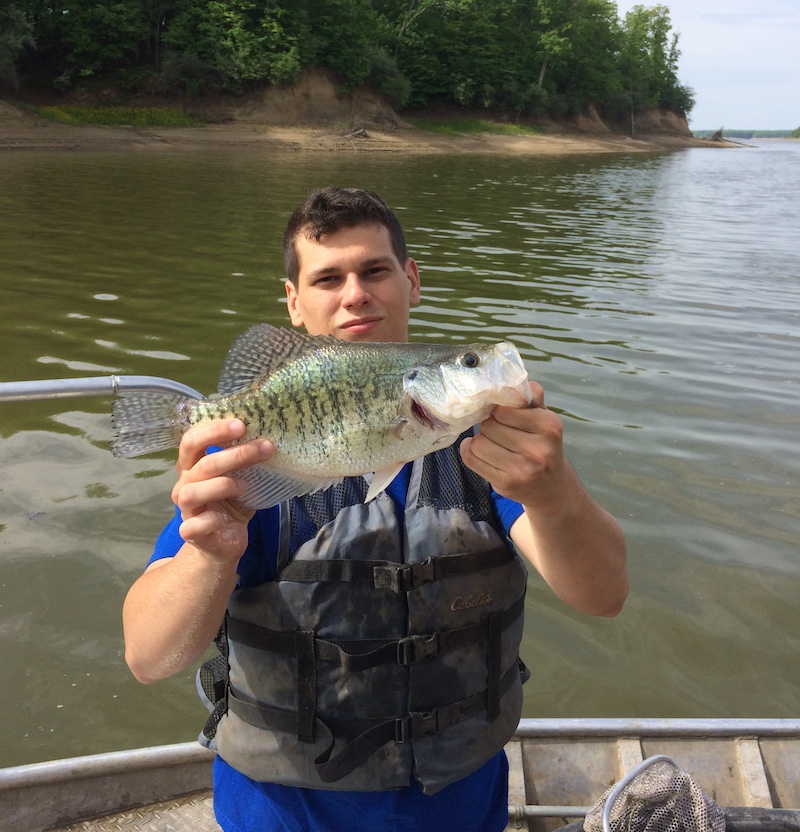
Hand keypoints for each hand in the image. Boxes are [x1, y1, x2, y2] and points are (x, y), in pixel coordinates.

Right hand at [172, 418, 274, 562]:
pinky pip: (195, 525)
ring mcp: (186, 509)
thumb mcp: (239, 477)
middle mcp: (185, 484)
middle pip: (203, 464)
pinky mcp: (191, 533)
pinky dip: (212, 520)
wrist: (224, 542)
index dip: (214, 431)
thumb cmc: (231, 503)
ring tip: (245, 485)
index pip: (192, 440)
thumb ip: (244, 461)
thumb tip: (268, 438)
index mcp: (193, 466)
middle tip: (265, 447)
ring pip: (193, 492)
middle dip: (235, 454)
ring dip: (223, 485)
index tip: (241, 424)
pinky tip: (225, 518)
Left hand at [459, 382, 567, 514]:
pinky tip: (477, 450)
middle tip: (497, 431)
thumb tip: (511, 382)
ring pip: (478, 443)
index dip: (498, 410)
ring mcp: (522, 470)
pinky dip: (469, 451)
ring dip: (479, 440)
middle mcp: (538, 450)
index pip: (504, 409)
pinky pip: (471, 459)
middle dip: (489, 425)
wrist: (551, 489)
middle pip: (489, 426)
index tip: (502, 415)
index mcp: (549, 426)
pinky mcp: (505, 485)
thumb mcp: (544, 419)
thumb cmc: (544, 446)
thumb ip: (531, 397)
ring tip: (491, 443)